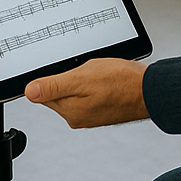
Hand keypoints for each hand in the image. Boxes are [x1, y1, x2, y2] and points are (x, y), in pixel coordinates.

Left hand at [25, 58, 148, 127]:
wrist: (150, 90)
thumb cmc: (120, 82)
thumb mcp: (81, 78)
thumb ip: (54, 86)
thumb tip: (30, 92)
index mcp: (69, 111)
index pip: (45, 92)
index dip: (48, 75)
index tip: (56, 65)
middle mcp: (78, 116)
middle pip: (59, 91)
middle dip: (66, 75)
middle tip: (81, 66)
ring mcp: (91, 114)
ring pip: (74, 90)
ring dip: (80, 77)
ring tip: (95, 70)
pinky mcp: (102, 108)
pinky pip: (88, 93)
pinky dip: (91, 82)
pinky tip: (102, 76)